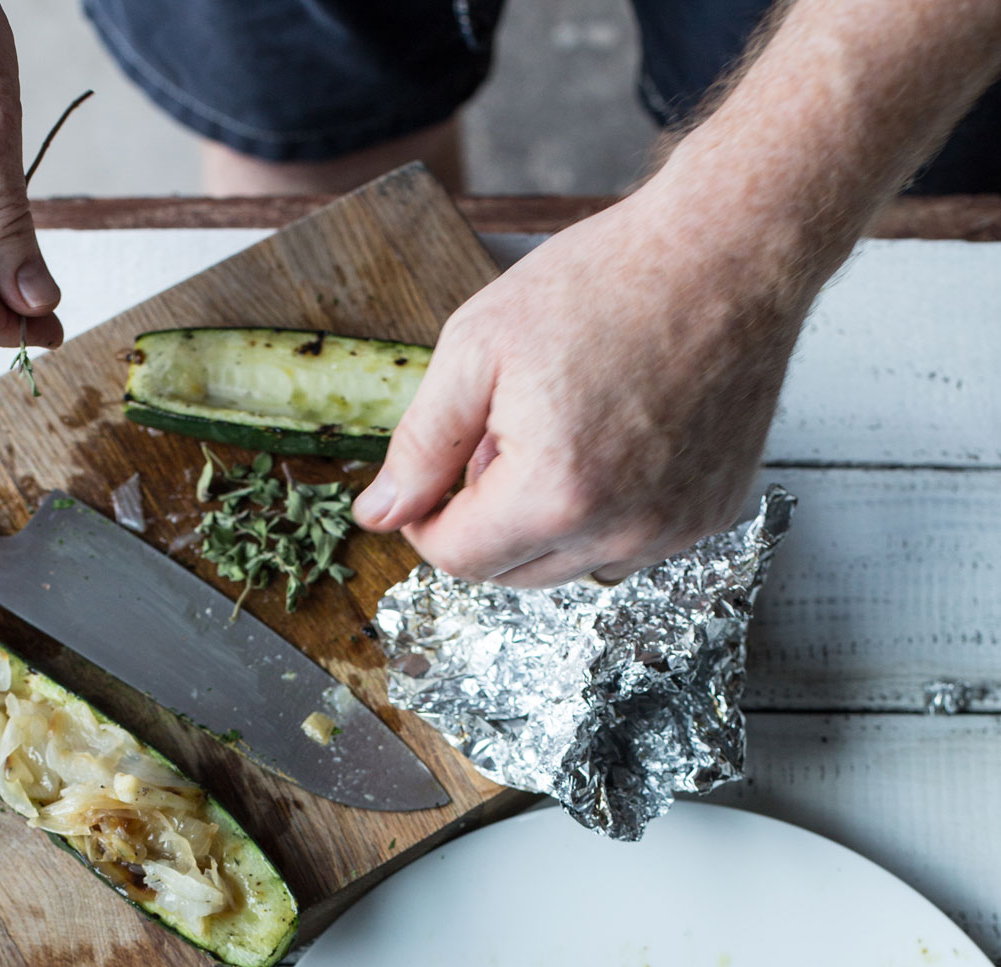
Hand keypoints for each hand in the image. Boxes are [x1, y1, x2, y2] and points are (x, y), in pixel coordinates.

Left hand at [353, 182, 812, 586]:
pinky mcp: (708, 516)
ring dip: (544, 523)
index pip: (457, 559)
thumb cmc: (607, 282)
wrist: (730, 250)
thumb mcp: (478, 347)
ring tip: (559, 434)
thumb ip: (420, 444)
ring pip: (569, 568)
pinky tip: (615, 442)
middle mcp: (620, 531)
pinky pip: (629, 547)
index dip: (428, 520)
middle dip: (487, 519)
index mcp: (553, 494)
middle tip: (500, 435)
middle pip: (511, 575)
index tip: (434, 473)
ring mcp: (672, 530)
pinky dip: (605, 515)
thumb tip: (377, 515)